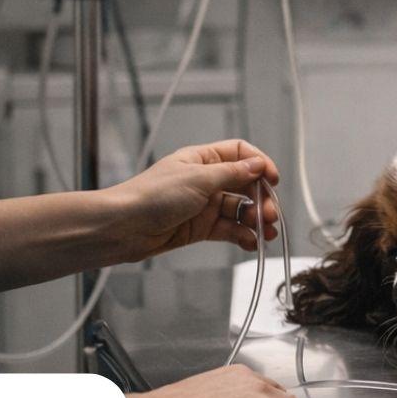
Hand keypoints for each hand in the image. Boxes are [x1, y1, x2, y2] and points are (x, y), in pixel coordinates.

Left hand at [106, 139, 281, 261]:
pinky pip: (229, 230)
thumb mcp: (198, 179)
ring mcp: (203, 205)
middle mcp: (205, 180)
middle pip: (245, 185)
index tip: (272, 180)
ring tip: (266, 233)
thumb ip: (232, 173)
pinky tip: (251, 243)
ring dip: (255, 220)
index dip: (259, 164)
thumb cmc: (151, 196)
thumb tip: (258, 165)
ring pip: (239, 210)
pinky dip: (242, 236)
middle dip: (260, 199)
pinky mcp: (200, 228)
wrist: (123, 228)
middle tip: (269, 215)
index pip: (240, 154)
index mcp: (202, 159)